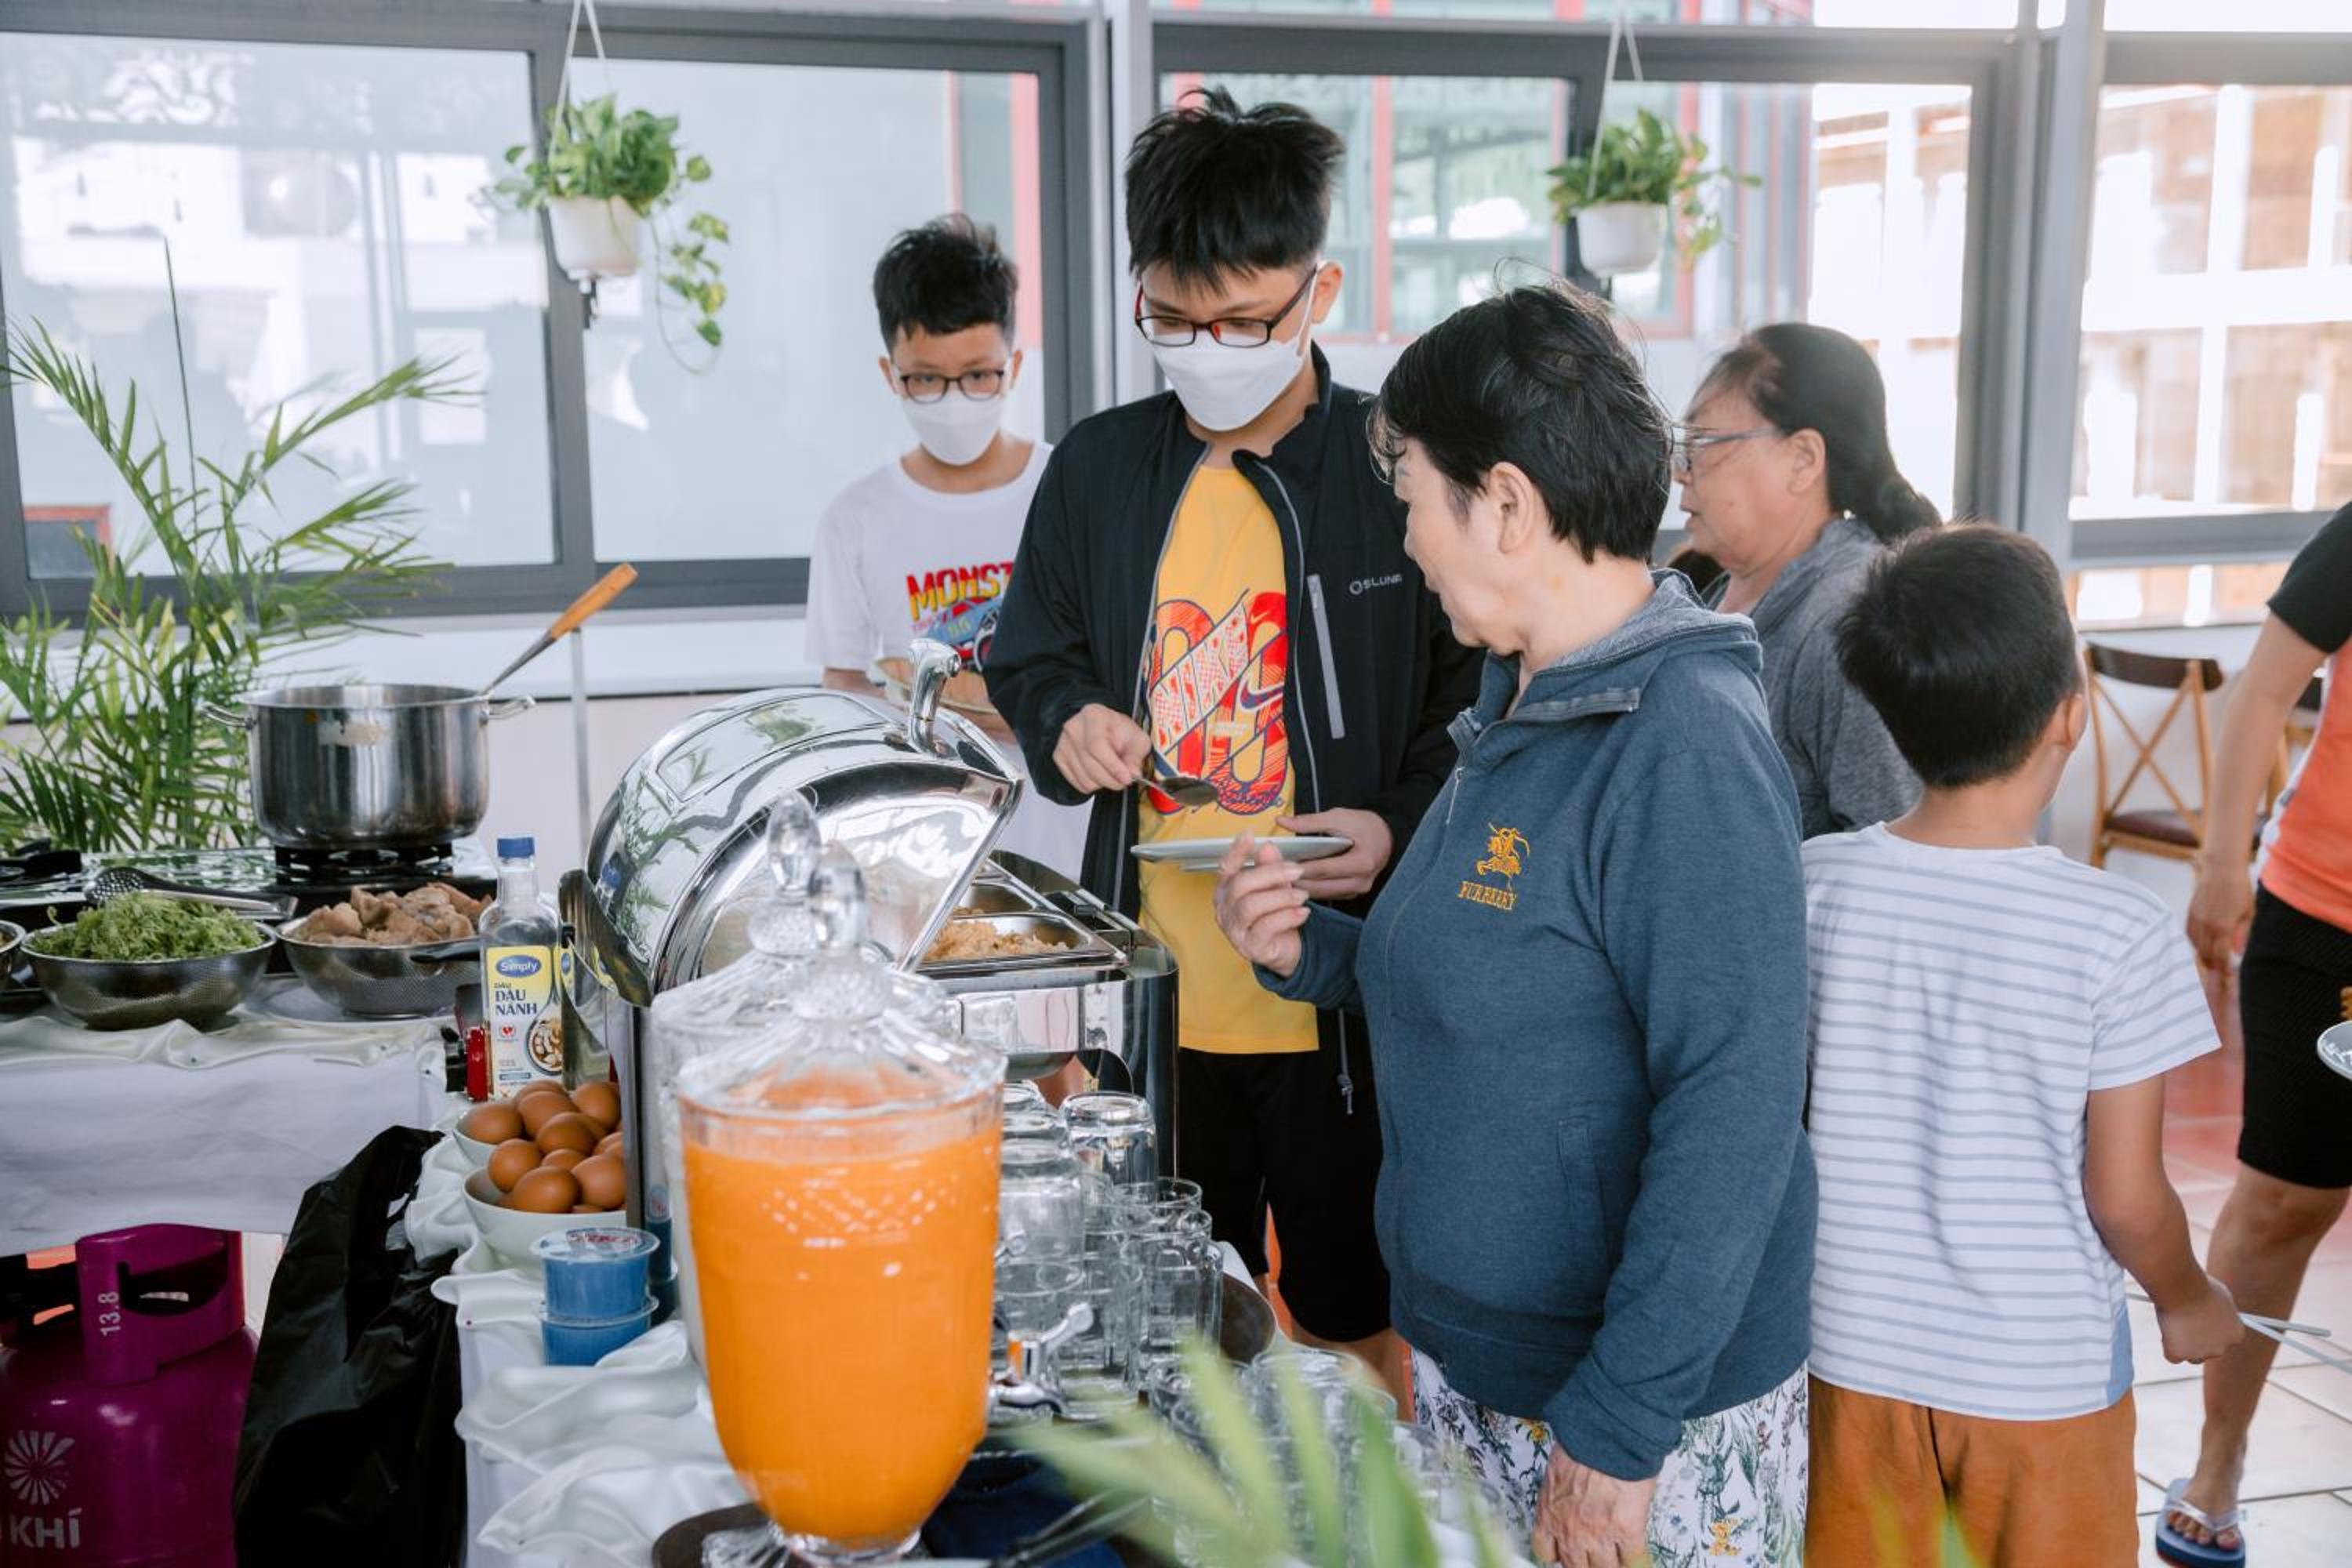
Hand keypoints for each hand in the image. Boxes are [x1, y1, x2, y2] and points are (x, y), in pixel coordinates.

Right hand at [1053, 704, 1148, 794]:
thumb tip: (1133, 773)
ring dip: (1103, 783)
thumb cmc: (1119, 731)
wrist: (1101, 728)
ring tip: (1112, 774)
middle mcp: (1073, 728)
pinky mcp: (1058, 758)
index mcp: (1093, 715)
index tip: (1127, 778)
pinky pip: (1078, 783)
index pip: (1097, 745)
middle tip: (1124, 781)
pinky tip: (1099, 773)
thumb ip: (1136, 755)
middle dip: (1111, 780)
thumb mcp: (1137, 738)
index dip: (1113, 766)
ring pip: (1084, 778)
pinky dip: (1093, 785)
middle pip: (1090, 765)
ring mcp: (1062, 743)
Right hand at [1211, 838, 1309, 979]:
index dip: (1236, 852)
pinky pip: (1266, 927)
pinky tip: (1303, 913)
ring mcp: (1234, 930)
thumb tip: (1268, 847)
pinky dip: (1288, 917)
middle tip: (1296, 871)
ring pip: (1251, 906)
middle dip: (1270, 874)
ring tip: (1302, 896)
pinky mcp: (1250, 947)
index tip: (1249, 835)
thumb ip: (1270, 868)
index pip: (1226, 868)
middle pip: (1240, 884)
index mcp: (1227, 891)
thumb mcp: (1276, 887)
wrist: (1286, 950)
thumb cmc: (1275, 916)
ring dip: (1281, 897)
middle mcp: (1225, 910)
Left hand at [1279, 808, 1393, 899]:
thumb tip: (1281, 822)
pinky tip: (1294, 882)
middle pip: (1321, 886)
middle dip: (1295, 881)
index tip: (1277, 865)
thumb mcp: (1339, 817)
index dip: (1300, 868)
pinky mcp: (1353, 894)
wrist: (1387, 836)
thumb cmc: (1364, 825)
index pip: (1324, 868)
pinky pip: (1328, 894)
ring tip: (1277, 880)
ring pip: (1323, 894)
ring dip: (1301, 888)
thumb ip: (1309, 822)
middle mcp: (1362, 881)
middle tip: (1270, 876)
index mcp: (1362, 861)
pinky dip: (1311, 888)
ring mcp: (1358, 890)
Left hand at [1531, 1447, 1655, 1567]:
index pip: (1545, 1551)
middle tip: (1595, 1558)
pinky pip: (1634, 1561)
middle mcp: (1570, 1530)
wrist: (1607, 1434)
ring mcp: (1599, 1534)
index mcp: (1549, 1513)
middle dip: (1586, 1564)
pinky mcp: (1627, 1531)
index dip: (1558, 1554)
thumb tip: (1572, 1499)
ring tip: (1618, 1559)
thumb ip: (1562, 1495)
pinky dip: (1638, 1562)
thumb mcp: (1559, 1471)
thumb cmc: (1583, 1442)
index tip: (1565, 1552)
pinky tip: (1639, 1558)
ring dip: (1612, 1565)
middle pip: (1576, 1567)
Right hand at [2158, 1275, 2246, 1364]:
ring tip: (2174, 1323)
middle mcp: (2222, 1348)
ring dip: (2183, 1345)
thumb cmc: (2199, 1285)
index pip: (2225, 1340)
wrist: (2181, 1286)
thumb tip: (2216, 1314)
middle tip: (2184, 1323)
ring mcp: (2200, 1353)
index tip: (2201, 1322)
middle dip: (2198, 1340)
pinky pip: (2172, 1357)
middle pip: (2209, 1351)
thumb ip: (2222, 1311)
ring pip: (2191, 1356)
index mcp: (2236, 1334)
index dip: (2211, 1331)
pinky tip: (2166, 1329)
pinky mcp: (2179, 1354)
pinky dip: (2167, 1345)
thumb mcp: (2220, 1296)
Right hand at [2186, 857, 2254, 978]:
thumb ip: (2242, 935)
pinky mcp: (2190, 913)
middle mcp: (2207, 926)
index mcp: (2223, 927)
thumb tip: (2239, 953)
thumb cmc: (2240, 889)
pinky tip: (2203, 945)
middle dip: (2215, 966)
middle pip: (2207, 955)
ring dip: (2205, 956)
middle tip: (2222, 971)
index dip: (2225, 969)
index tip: (2230, 975)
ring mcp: (2196, 919)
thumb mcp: (2249, 913)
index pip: (2221, 957)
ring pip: (2197, 946)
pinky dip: (2196, 944)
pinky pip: (2190, 935)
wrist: (2221, 868)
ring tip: (2213, 960)